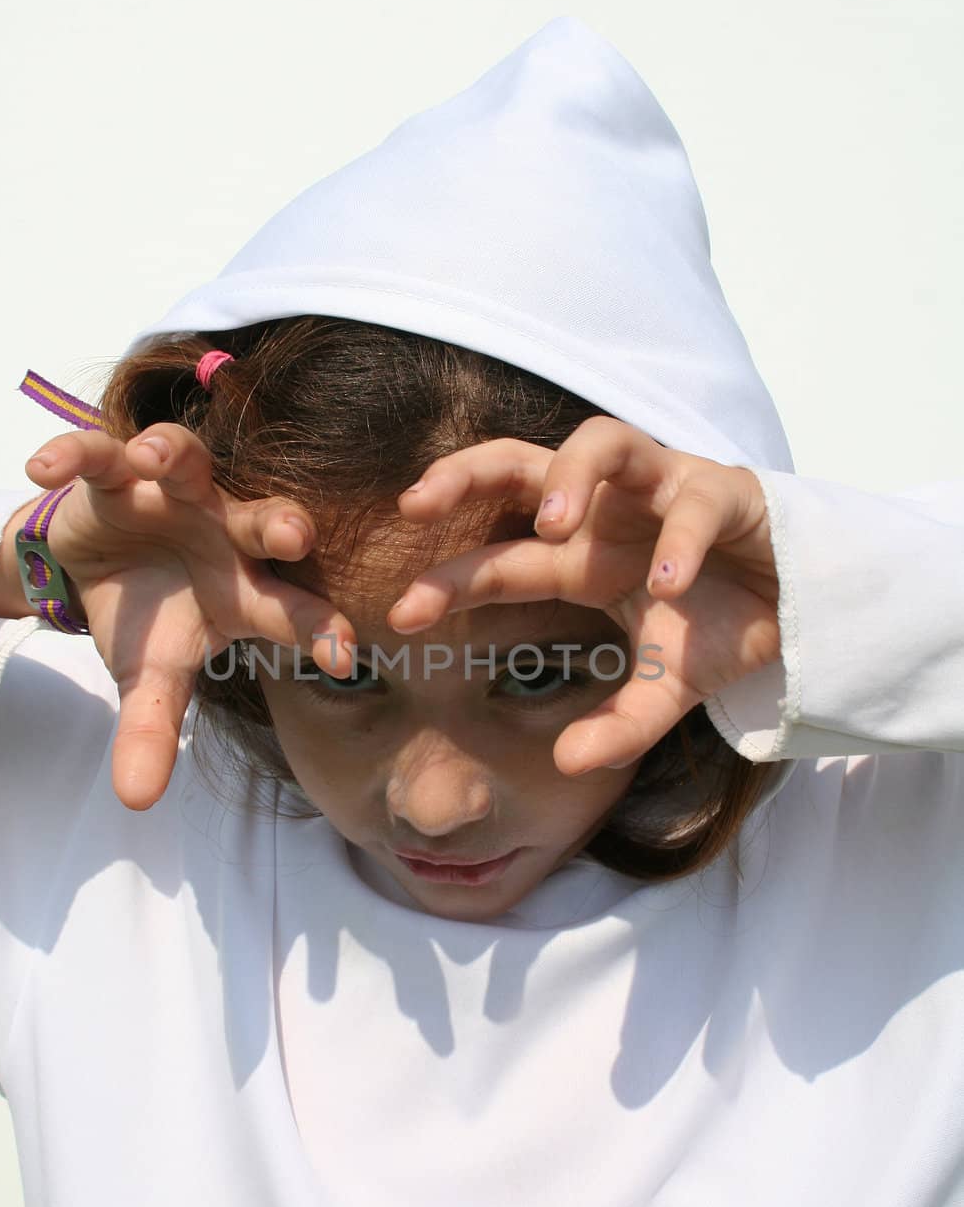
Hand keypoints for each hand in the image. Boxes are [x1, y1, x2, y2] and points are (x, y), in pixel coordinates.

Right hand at [24, 423, 357, 810]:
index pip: (296, 611)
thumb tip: (135, 803)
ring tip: (157, 460)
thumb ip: (151, 730)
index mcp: (248, 590)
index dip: (321, 630)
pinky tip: (41, 468)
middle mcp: (225, 531)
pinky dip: (71, 454)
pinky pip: (98, 454)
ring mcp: (173, 494)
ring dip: (173, 457)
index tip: (346, 656)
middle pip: (263, 521)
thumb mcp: (148, 677)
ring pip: (187, 463)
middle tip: (294, 535)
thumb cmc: (149, 619)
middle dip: (278, 524)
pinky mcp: (116, 472)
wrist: (99, 566)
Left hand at [386, 416, 781, 774]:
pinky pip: (695, 503)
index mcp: (579, 557)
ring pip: (603, 440)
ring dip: (571, 478)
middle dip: (465, 471)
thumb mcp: (664, 693)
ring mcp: (663, 489)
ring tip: (553, 528)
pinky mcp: (726, 490)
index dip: (449, 579)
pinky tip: (666, 586)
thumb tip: (567, 766)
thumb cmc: (720, 629)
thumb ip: (619, 728)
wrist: (803, 611)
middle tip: (417, 503)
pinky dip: (679, 541)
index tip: (402, 615)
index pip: (499, 556)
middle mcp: (608, 512)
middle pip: (520, 462)